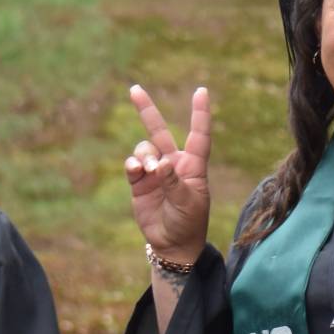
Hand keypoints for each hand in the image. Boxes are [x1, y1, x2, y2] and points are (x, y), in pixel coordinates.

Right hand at [124, 85, 213, 263]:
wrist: (172, 244)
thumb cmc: (188, 223)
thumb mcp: (187, 202)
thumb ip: (173, 181)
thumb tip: (160, 163)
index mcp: (193, 166)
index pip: (198, 134)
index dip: (200, 113)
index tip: (201, 91)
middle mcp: (173, 164)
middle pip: (159, 131)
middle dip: (146, 110)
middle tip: (134, 89)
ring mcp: (154, 172)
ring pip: (144, 149)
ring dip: (144, 155)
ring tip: (149, 169)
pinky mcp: (139, 183)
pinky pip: (132, 165)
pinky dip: (132, 164)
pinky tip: (136, 169)